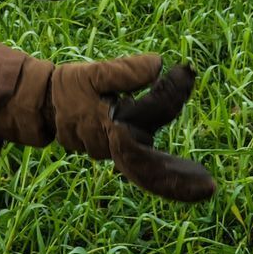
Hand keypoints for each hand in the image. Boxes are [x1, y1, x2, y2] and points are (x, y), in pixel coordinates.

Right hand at [52, 54, 216, 202]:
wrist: (43, 104)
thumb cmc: (70, 86)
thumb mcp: (95, 73)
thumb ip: (126, 71)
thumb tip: (159, 65)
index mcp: (111, 128)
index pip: (153, 112)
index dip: (172, 93)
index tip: (186, 74)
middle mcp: (114, 148)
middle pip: (150, 171)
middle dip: (178, 182)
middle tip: (208, 188)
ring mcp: (115, 154)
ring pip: (148, 170)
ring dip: (174, 176)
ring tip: (204, 181)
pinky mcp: (117, 153)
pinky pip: (143, 168)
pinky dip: (163, 171)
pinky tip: (185, 172)